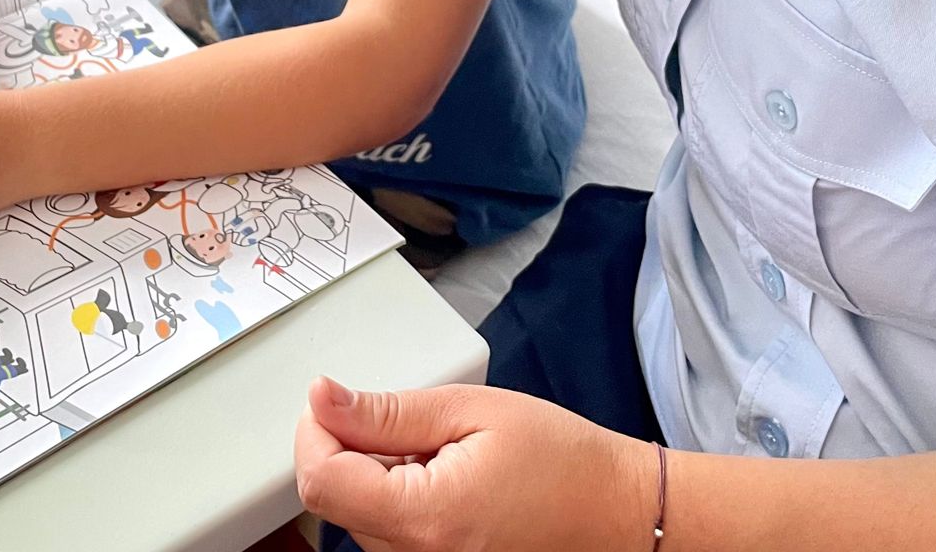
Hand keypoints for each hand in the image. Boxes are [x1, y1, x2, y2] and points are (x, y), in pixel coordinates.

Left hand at [294, 378, 658, 551]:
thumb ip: (388, 412)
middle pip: (334, 500)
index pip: (320, 481)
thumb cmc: (562, 460)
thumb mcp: (471, 410)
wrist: (618, 512)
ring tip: (437, 452)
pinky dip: (397, 499)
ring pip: (358, 518)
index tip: (336, 399)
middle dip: (348, 449)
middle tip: (406, 421)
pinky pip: (389, 536)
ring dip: (373, 475)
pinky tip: (441, 478)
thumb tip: (323, 399)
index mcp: (426, 517)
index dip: (317, 430)